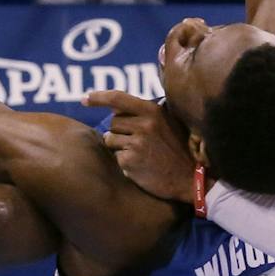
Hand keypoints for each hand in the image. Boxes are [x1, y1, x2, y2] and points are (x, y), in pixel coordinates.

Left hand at [83, 91, 197, 202]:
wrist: (190, 178)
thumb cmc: (177, 150)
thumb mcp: (167, 123)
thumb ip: (144, 113)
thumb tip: (115, 106)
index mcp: (152, 111)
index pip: (117, 98)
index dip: (98, 97)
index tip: (85, 99)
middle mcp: (144, 124)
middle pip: (113, 122)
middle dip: (119, 132)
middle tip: (138, 142)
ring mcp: (136, 143)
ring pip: (110, 139)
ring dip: (119, 147)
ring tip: (141, 154)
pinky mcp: (130, 161)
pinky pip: (116, 156)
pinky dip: (124, 162)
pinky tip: (141, 165)